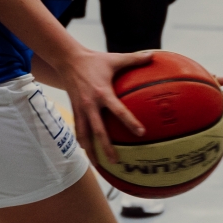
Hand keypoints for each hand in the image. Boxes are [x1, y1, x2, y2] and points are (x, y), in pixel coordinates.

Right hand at [54, 46, 153, 166]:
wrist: (68, 60)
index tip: (140, 133)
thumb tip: (154, 55)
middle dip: (106, 147)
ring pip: (85, 135)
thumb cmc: (94, 60)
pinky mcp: (74, 111)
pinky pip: (78, 130)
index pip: (118, 110)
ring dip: (91, 151)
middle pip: (98, 131)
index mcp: (102, 92)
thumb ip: (134, 59)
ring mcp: (80, 109)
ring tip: (99, 166)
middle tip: (116, 161)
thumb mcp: (114, 58)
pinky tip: (89, 153)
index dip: (129, 121)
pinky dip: (83, 142)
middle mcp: (90, 104)